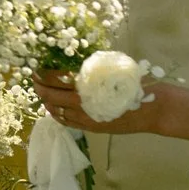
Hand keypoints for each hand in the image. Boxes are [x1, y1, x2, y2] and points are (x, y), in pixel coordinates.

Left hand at [35, 71, 166, 136]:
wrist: (154, 109)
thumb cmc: (136, 84)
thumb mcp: (112, 69)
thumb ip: (91, 68)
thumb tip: (72, 62)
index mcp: (88, 85)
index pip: (56, 79)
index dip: (43, 74)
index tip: (35, 67)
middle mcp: (84, 104)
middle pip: (52, 96)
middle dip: (40, 87)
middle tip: (34, 78)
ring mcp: (87, 119)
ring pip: (57, 111)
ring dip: (47, 101)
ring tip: (42, 92)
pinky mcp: (92, 128)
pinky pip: (67, 122)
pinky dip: (57, 114)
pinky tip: (54, 108)